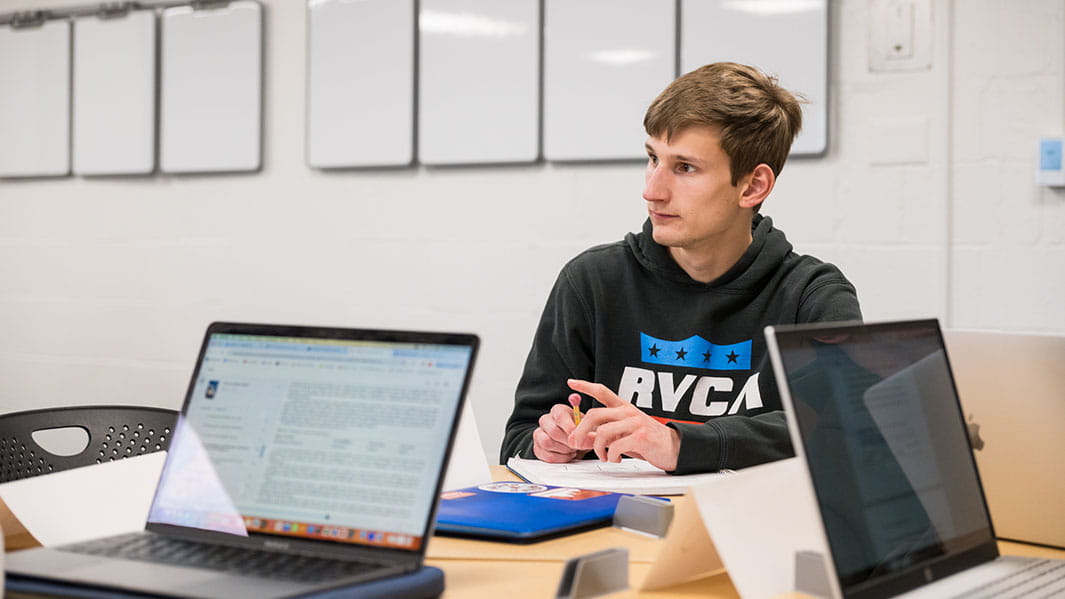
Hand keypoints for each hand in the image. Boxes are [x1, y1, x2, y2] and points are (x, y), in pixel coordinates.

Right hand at [531, 394, 587, 462]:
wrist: (575, 442)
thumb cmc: (581, 432)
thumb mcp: (588, 429)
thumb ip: (590, 432)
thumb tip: (592, 438)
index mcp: (558, 410)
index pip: (559, 415)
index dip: (568, 425)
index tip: (576, 433)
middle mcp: (546, 420)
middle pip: (553, 430)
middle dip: (568, 441)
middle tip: (577, 445)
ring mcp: (539, 434)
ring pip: (547, 442)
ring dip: (563, 449)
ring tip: (573, 449)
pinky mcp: (538, 448)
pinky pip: (546, 455)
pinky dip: (560, 458)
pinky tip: (567, 455)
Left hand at [566, 379, 680, 470]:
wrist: (675, 449)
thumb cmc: (648, 442)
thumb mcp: (623, 435)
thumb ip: (603, 435)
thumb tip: (580, 439)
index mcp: (624, 408)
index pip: (602, 391)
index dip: (585, 386)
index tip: (571, 383)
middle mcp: (628, 412)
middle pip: (594, 414)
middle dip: (580, 430)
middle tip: (576, 443)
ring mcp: (634, 423)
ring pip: (602, 432)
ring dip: (597, 449)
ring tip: (604, 456)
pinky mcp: (640, 437)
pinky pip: (615, 446)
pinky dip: (611, 456)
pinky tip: (615, 458)